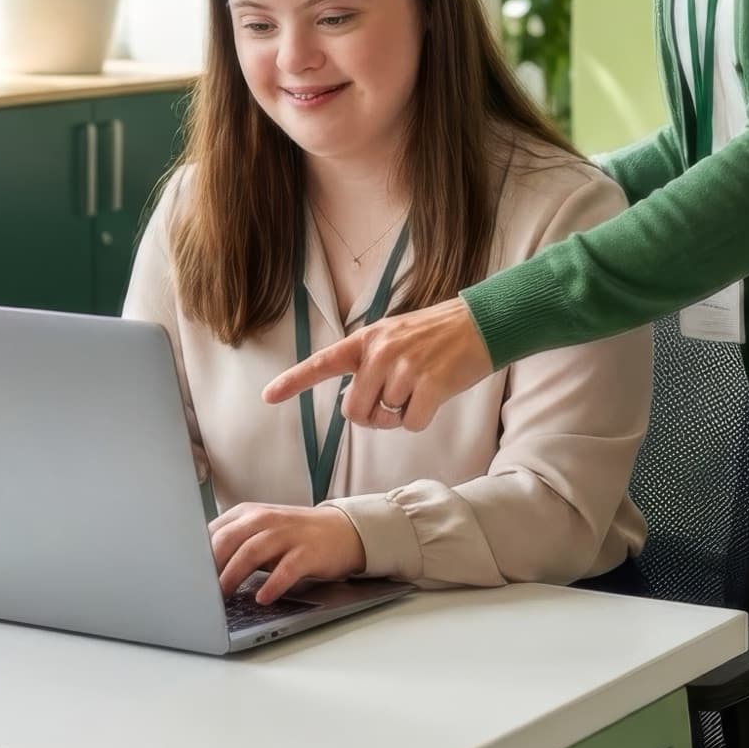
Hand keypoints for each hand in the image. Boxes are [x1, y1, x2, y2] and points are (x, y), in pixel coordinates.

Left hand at [211, 503, 364, 605]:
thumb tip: (198, 568)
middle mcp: (265, 519)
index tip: (186, 577)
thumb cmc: (293, 537)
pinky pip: (286, 569)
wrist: (341, 531)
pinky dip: (272, 584)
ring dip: (233, 575)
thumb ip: (233, 543)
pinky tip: (262, 598)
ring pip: (252, 552)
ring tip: (223, 596)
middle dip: (210, 567)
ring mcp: (287, 534)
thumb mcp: (260, 533)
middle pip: (228, 540)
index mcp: (248, 514)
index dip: (197, 556)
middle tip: (199, 591)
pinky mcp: (307, 552)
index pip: (214, 532)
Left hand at [260, 296, 494, 432]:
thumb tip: (360, 406)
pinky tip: (435, 395)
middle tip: (393, 403)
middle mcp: (380, 353)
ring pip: (385, 419)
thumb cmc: (436, 335)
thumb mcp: (395, 335)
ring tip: (420, 388)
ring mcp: (405, 368)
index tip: (267, 396)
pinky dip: (421, 419)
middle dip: (371, 417)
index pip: (322, 363)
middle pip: (355, 411)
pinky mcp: (430, 385)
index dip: (293, 382)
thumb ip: (371, 363)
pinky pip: (411, 424)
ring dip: (400, 416)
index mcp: (367, 340)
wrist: (480, 323)